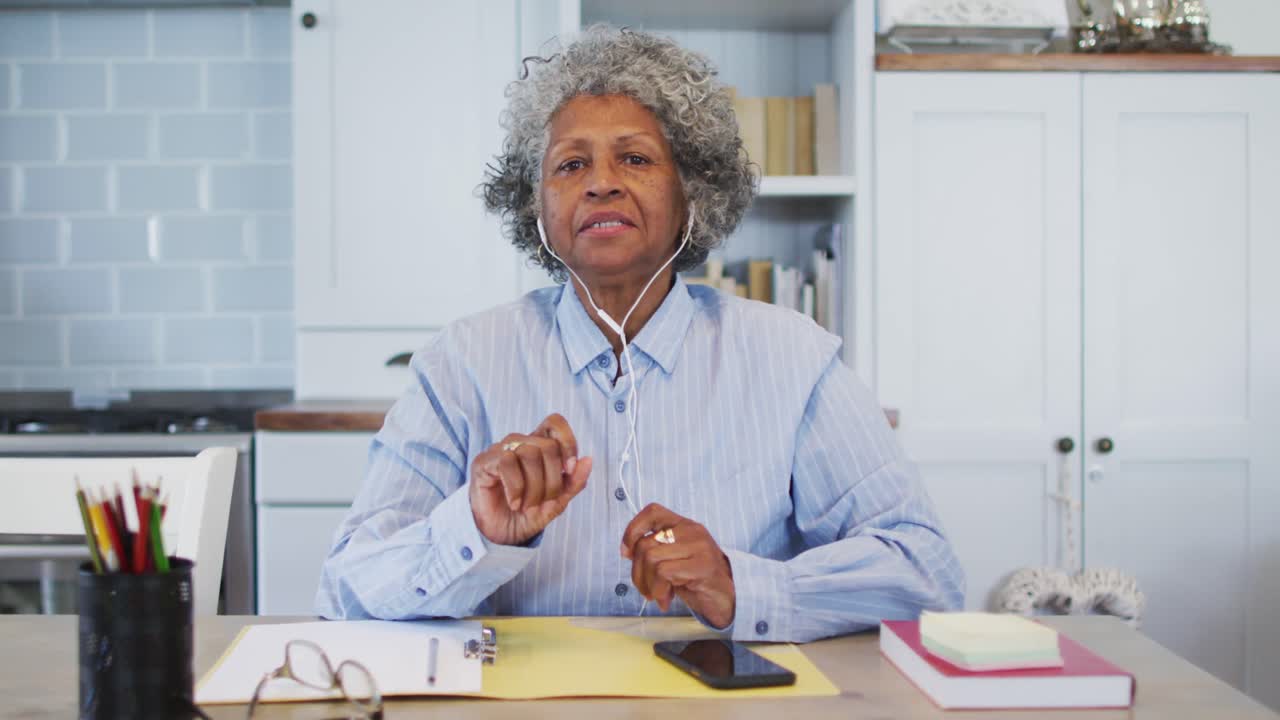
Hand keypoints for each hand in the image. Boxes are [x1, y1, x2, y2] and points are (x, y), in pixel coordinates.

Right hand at [470, 414, 591, 545]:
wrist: (500, 536)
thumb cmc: (527, 515)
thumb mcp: (557, 502)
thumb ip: (574, 482)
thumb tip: (588, 460)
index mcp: (539, 446)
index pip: (555, 423)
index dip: (567, 443)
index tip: (569, 470)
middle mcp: (520, 443)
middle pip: (548, 446)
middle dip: (552, 480)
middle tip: (544, 502)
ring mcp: (500, 450)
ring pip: (529, 453)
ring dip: (534, 487)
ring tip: (528, 506)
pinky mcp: (484, 462)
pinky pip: (507, 463)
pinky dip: (516, 488)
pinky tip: (515, 503)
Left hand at [621, 504, 734, 628]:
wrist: (727, 599)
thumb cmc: (695, 580)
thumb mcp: (672, 559)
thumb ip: (654, 550)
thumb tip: (628, 552)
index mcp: (684, 525)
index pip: (652, 511)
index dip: (632, 530)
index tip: (627, 553)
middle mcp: (692, 530)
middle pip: (645, 544)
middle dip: (638, 573)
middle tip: (647, 590)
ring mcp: (700, 546)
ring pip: (652, 558)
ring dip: (648, 584)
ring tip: (658, 596)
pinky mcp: (703, 565)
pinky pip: (664, 573)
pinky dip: (659, 590)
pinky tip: (666, 600)